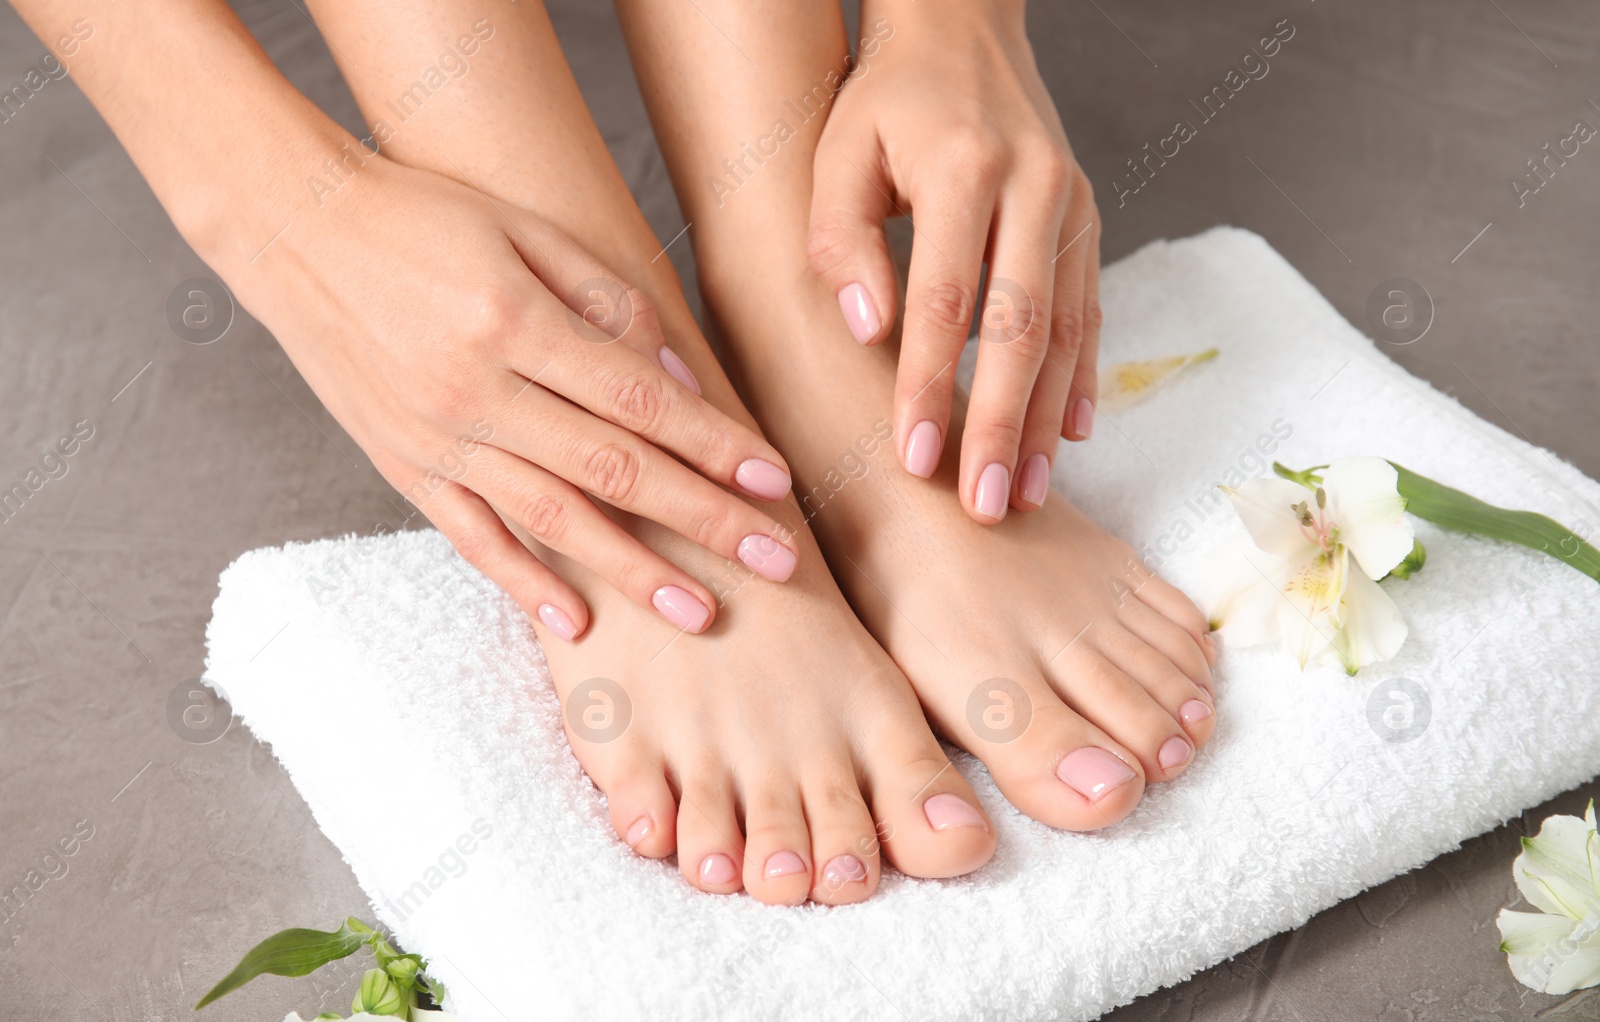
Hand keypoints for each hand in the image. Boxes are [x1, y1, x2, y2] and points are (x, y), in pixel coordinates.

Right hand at [226, 157, 799, 638]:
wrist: (295, 228)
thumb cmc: (422, 216)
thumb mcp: (523, 229)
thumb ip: (604, 300)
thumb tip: (675, 377)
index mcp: (515, 321)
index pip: (640, 401)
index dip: (714, 445)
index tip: (775, 482)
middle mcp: (478, 390)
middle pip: (614, 469)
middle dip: (703, 520)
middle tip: (774, 563)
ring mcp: (437, 438)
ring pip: (553, 519)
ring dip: (633, 571)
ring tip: (700, 613)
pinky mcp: (403, 467)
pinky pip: (473, 538)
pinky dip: (524, 584)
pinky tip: (578, 624)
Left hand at [807, 1, 1100, 523]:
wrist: (964, 34)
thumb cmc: (887, 101)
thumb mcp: (838, 152)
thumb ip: (842, 240)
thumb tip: (872, 331)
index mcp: (964, 166)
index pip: (945, 300)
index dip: (928, 385)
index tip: (914, 458)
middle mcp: (1033, 187)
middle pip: (1020, 328)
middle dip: (999, 424)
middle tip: (981, 504)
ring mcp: (1071, 206)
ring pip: (1065, 331)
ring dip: (1043, 419)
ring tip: (1021, 494)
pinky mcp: (1087, 221)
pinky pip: (1090, 312)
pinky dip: (1080, 378)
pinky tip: (1066, 437)